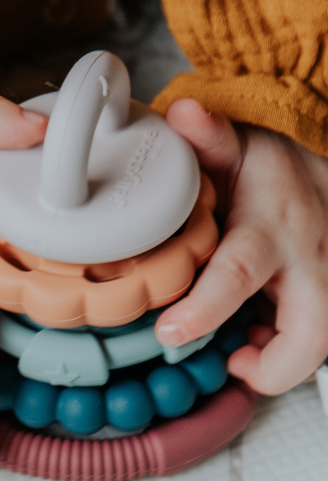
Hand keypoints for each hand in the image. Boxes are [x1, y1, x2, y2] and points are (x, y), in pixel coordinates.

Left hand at [155, 99, 327, 393]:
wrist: (321, 163)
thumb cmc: (272, 164)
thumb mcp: (235, 146)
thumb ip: (206, 137)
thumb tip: (183, 114)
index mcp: (270, 228)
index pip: (237, 275)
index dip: (203, 311)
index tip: (170, 332)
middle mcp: (308, 261)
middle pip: (310, 334)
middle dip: (273, 366)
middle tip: (232, 363)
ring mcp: (326, 281)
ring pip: (322, 345)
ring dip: (283, 362)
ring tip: (244, 350)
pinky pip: (319, 339)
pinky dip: (291, 350)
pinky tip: (263, 337)